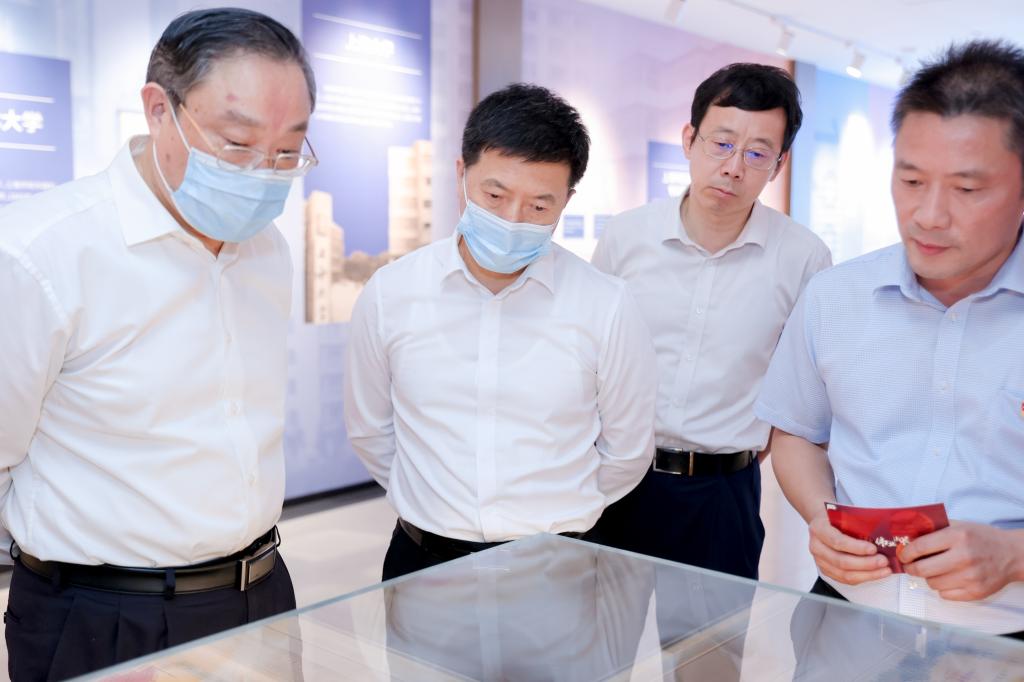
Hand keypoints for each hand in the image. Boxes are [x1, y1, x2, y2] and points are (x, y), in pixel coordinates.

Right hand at [808, 511, 891, 584]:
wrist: (823, 523)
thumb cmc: (837, 519)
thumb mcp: (843, 514)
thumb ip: (858, 524)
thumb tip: (882, 536)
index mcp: (819, 529)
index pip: (837, 541)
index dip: (856, 547)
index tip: (873, 549)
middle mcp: (816, 546)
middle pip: (841, 561)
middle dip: (866, 563)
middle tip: (883, 561)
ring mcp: (820, 561)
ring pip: (844, 574)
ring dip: (867, 574)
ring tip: (884, 570)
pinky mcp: (826, 571)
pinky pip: (846, 580)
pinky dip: (863, 578)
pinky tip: (876, 574)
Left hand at [900, 521, 1023, 600]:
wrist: (1012, 555)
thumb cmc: (982, 538)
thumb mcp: (959, 526)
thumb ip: (934, 530)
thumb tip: (906, 538)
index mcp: (957, 537)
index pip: (920, 547)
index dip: (906, 552)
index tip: (902, 554)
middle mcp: (963, 557)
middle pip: (922, 569)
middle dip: (910, 568)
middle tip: (910, 566)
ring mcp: (970, 577)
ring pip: (932, 583)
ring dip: (928, 578)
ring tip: (933, 570)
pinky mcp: (976, 592)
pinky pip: (945, 595)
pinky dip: (942, 588)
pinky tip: (948, 579)